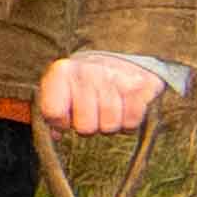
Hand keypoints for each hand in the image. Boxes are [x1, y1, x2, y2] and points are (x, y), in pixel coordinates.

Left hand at [36, 51, 170, 135]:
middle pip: (85, 126)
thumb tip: (57, 134)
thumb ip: (53, 112)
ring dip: (109, 125)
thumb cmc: (84, 84)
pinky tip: (124, 110)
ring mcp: (116, 76)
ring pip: (109, 126)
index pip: (54, 113)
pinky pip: (131, 122)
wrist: (121, 62)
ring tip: (108, 110)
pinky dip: (128, 123)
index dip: (61, 122)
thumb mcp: (61, 92)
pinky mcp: (142, 84)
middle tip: (93, 113)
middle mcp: (88, 71)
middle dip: (89, 126)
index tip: (67, 114)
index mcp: (62, 71)